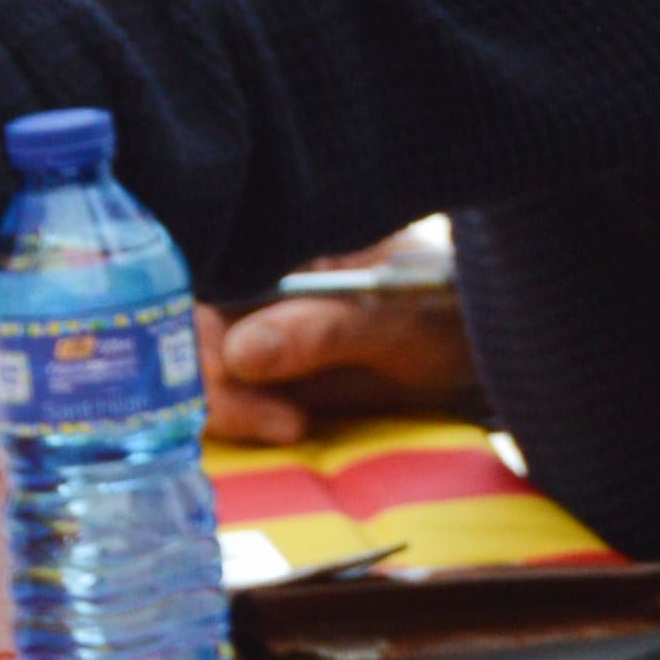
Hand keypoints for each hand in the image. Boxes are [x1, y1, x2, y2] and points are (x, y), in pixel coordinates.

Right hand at [205, 272, 476, 443]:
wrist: (476, 355)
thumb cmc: (445, 319)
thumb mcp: (394, 322)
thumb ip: (320, 333)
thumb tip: (238, 355)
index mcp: (278, 232)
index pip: (203, 265)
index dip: (194, 318)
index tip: (231, 368)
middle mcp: (249, 267)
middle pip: (183, 317)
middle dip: (216, 378)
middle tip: (281, 422)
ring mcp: (248, 312)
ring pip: (196, 358)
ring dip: (228, 404)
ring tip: (294, 426)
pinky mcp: (257, 358)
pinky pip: (220, 386)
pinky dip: (238, 415)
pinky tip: (286, 426)